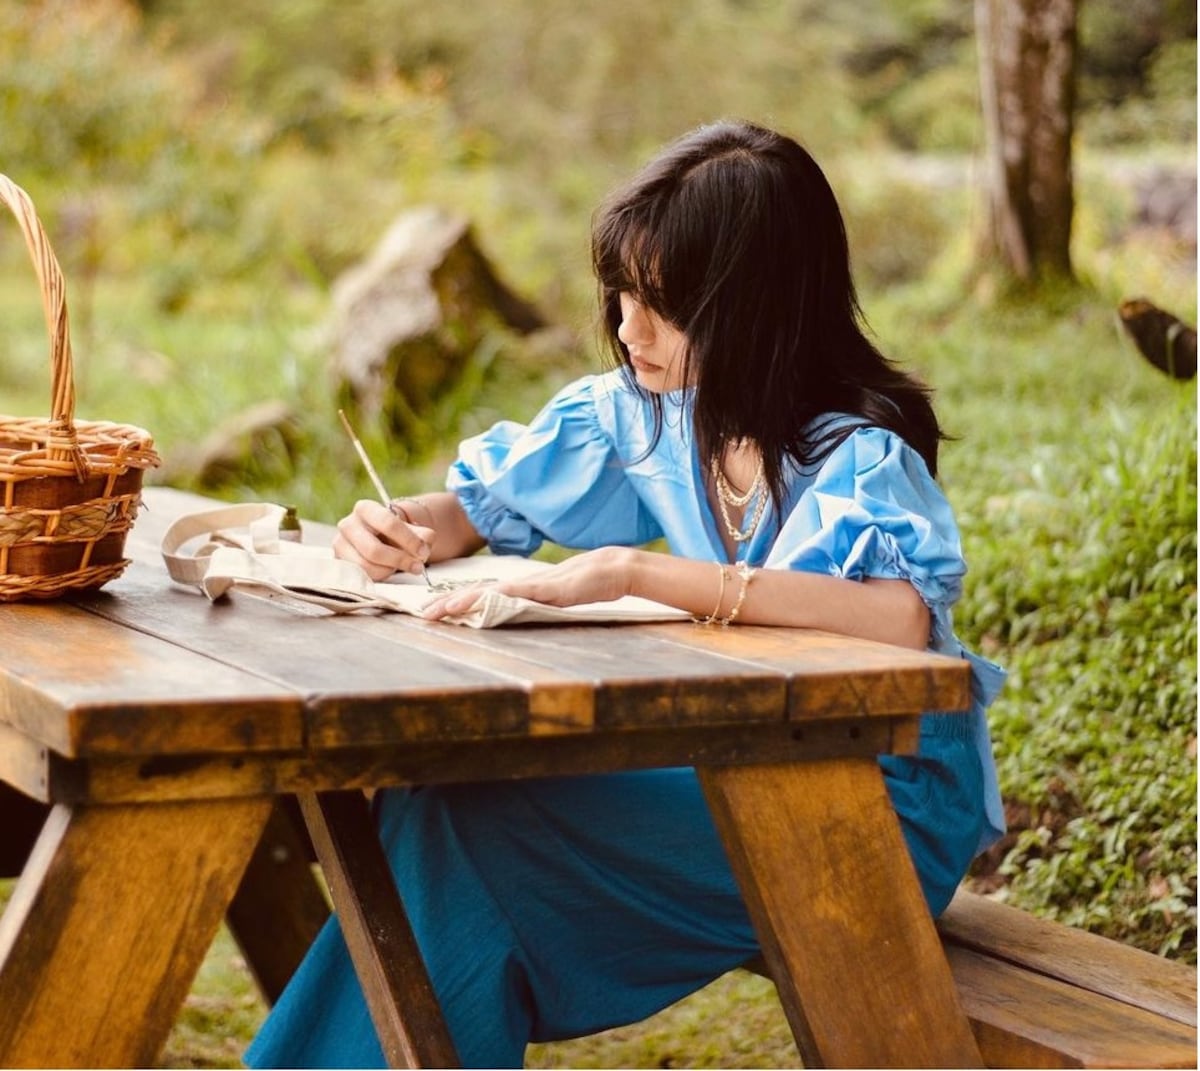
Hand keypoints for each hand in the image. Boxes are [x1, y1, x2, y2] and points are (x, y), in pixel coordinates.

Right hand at [332, 499, 435, 580]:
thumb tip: (427, 538)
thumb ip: (421, 534)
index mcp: (365, 508)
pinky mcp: (341, 562)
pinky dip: (380, 575)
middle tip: (417, 567)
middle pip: (374, 549)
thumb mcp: (410, 530)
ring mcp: (340, 544)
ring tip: (402, 566)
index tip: (423, 551)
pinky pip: (361, 575)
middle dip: (399, 560)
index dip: (408, 540)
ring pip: (366, 565)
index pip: (387, 523)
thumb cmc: (396, 533)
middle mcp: (348, 524)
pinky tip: (389, 569)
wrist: (380, 538)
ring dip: (390, 569)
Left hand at [420, 546, 636, 620]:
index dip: (455, 602)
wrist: (612, 568)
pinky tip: (485, 601)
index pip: (481, 595)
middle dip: (448, 603)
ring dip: (465, 600)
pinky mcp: (549, 588)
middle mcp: (521, 585)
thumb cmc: (585, 583)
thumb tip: (509, 613)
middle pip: (477, 593)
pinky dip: (500, 597)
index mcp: (519, 589)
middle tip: (422, 614)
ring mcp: (533, 586)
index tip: (432, 612)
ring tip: (442, 609)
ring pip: (492, 592)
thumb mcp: (552, 599)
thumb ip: (531, 604)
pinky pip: (519, 592)